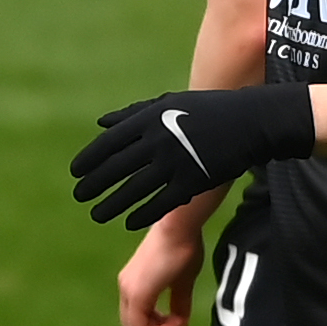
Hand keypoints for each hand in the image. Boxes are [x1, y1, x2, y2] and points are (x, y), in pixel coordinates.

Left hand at [70, 84, 314, 230]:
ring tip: (97, 215)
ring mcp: (175, 162)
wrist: (250, 121)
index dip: (89, 160)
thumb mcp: (168, 103)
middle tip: (79, 196)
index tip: (75, 173)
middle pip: (116, 169)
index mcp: (150, 120)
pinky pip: (160, 203)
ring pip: (134, 190)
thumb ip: (133, 115)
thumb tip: (101, 124)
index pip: (109, 144)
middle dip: (93, 185)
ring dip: (112, 205)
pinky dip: (142, 215)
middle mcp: (158, 141)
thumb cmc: (207, 111)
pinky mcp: (193, 182)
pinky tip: (129, 222)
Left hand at [116, 203, 211, 325]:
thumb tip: (181, 322)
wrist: (179, 227)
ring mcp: (129, 290)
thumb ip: (178, 302)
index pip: (137, 319)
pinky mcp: (137, 293)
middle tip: (177, 325)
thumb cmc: (184, 247)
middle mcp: (126, 288)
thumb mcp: (182, 281)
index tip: (178, 320)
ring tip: (177, 323)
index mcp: (134, 284)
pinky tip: (176, 323)